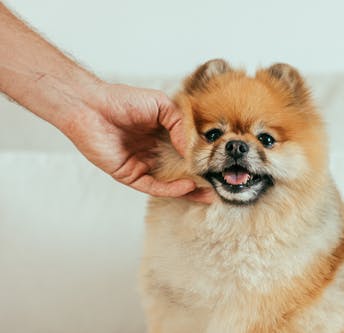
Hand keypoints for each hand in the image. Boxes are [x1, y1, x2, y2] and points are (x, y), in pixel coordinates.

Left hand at [63, 82, 213, 202]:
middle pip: (182, 170)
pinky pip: (154, 187)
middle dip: (201, 179)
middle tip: (220, 185)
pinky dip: (171, 189)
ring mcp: (143, 165)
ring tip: (209, 193)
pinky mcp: (130, 175)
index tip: (220, 163)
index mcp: (163, 136)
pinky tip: (187, 186)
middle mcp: (155, 153)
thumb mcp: (161, 105)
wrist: (92, 106)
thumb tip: (193, 148)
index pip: (187, 151)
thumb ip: (179, 124)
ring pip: (170, 183)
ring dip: (190, 190)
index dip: (203, 158)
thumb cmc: (124, 100)